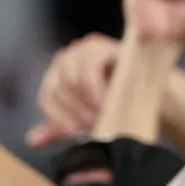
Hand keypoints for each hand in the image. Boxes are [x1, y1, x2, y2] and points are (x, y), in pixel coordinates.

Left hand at [25, 33, 118, 147]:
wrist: (153, 94)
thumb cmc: (117, 107)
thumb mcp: (86, 121)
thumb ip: (61, 128)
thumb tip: (31, 140)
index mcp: (56, 78)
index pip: (47, 98)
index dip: (58, 117)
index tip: (75, 132)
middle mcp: (65, 60)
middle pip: (57, 87)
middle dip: (75, 110)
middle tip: (92, 125)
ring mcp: (81, 49)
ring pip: (70, 78)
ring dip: (84, 100)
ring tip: (100, 115)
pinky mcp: (100, 45)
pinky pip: (89, 65)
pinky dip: (94, 87)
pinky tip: (104, 101)